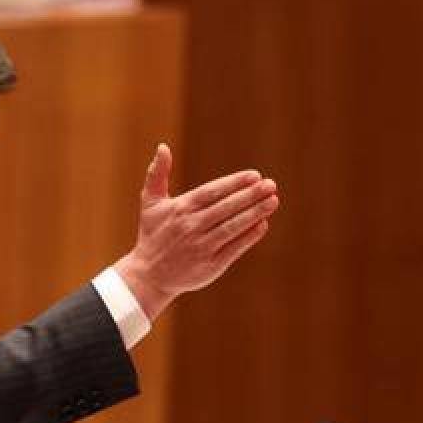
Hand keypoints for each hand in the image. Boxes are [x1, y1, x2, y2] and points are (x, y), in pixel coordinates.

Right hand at [114, 143, 278, 319]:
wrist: (149, 276)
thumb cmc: (152, 234)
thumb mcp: (150, 203)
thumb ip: (157, 174)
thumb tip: (162, 146)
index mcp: (180, 209)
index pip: (212, 192)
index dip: (234, 183)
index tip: (254, 175)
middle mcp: (191, 227)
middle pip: (225, 208)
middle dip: (250, 196)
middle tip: (270, 185)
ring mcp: (202, 247)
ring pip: (232, 227)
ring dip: (254, 213)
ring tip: (273, 201)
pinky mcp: (211, 266)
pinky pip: (234, 248)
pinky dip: (249, 236)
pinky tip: (262, 224)